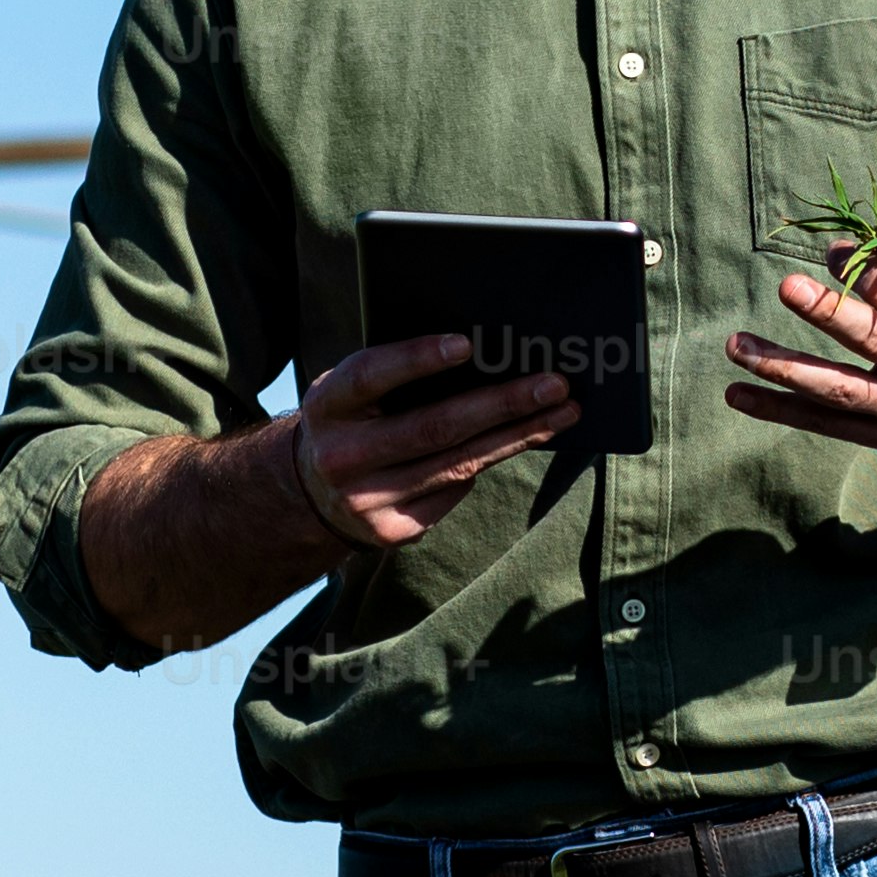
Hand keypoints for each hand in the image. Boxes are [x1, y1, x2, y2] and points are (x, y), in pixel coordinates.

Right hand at [282, 330, 577, 550]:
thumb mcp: (353, 392)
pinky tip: (521, 438)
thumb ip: (395, 375)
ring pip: (458, 464)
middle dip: (502, 404)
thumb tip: (483, 354)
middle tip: (554, 384)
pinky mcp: (395, 531)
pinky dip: (489, 459)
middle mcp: (342, 457)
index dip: (416, 360)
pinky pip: (455, 489)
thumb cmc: (351, 420)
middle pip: (433, 428)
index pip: (370, 376)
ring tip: (563, 412)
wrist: (313, 494)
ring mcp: (367, 501)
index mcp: (328, 406)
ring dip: (518, 435)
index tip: (466, 345)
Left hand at [726, 246, 876, 464]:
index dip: (863, 268)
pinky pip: (827, 424)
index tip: (832, 255)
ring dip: (786, 369)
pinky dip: (781, 411)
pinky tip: (739, 394)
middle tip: (787, 287)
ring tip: (739, 347)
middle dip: (829, 313)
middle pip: (875, 340)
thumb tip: (872, 250)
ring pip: (841, 389)